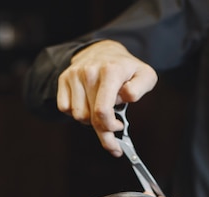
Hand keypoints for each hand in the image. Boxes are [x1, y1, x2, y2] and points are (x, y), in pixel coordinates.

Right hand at [57, 40, 157, 155]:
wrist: (103, 49)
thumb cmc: (125, 68)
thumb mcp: (145, 75)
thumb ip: (140, 88)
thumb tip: (127, 96)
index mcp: (110, 71)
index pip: (102, 111)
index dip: (110, 127)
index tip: (119, 127)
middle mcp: (89, 71)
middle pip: (90, 117)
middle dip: (103, 132)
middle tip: (112, 134)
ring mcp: (74, 75)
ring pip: (78, 116)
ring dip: (89, 120)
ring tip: (100, 110)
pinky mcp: (64, 78)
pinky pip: (65, 108)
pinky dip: (75, 112)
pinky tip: (87, 105)